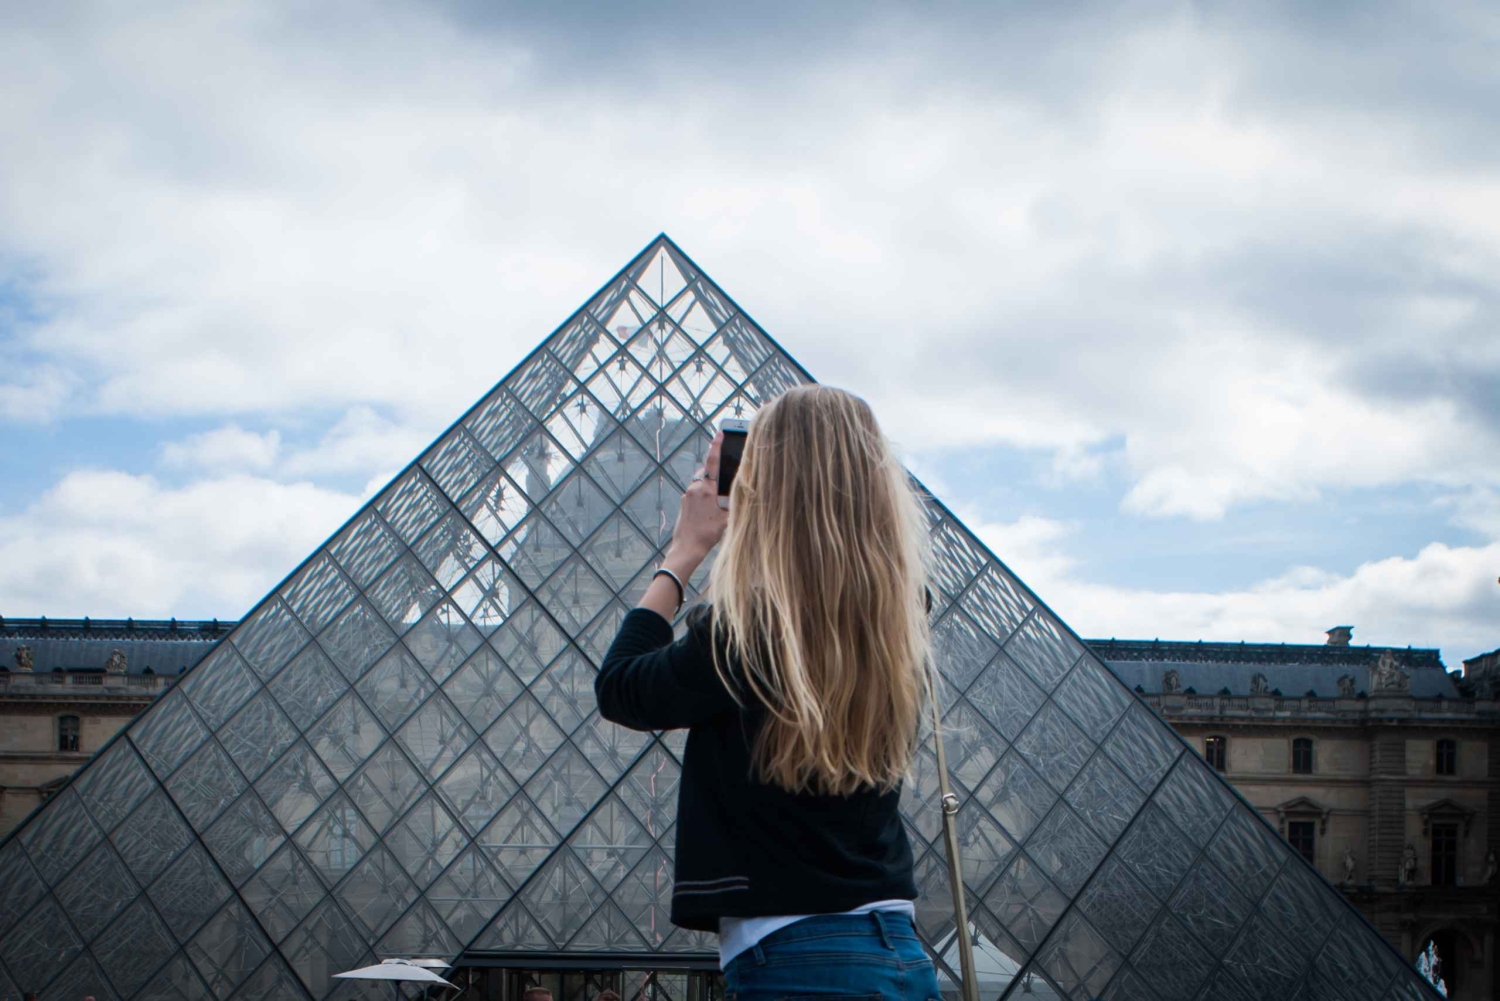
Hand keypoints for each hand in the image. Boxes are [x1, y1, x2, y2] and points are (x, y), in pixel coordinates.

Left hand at [665, 432, 729, 572]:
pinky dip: (705, 495)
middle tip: (726, 483)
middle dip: (717, 474)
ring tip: (718, 504)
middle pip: (708, 473)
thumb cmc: (706, 534)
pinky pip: (697, 492)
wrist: (686, 548)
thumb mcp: (726, 518)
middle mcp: (694, 488)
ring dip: (711, 487)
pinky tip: (710, 510)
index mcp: (705, 489)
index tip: (719, 433)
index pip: (712, 462)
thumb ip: (734, 502)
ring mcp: (687, 495)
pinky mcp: (684, 502)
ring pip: (702, 483)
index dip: (716, 447)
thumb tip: (743, 493)